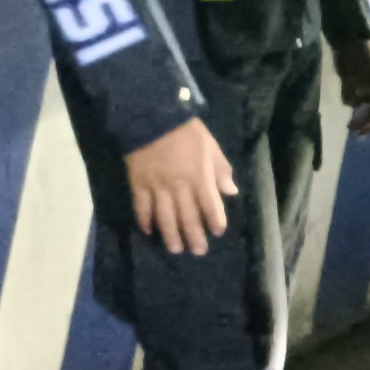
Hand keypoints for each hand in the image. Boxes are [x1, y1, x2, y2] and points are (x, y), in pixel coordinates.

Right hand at [123, 118, 237, 256]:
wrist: (152, 118)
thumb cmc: (186, 132)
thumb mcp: (211, 147)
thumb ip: (221, 170)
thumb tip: (231, 192)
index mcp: (199, 176)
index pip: (210, 205)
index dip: (215, 221)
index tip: (218, 232)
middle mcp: (179, 186)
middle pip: (187, 217)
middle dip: (194, 236)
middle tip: (198, 252)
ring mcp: (157, 187)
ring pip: (165, 217)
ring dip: (171, 235)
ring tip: (176, 249)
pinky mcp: (138, 184)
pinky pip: (141, 207)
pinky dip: (145, 221)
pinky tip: (150, 231)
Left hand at [335, 37, 369, 134]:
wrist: (350, 38)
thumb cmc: (351, 52)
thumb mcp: (348, 72)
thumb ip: (351, 90)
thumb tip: (352, 105)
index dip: (369, 122)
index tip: (354, 129)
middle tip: (357, 134)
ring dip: (368, 118)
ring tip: (353, 125)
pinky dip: (362, 105)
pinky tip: (351, 104)